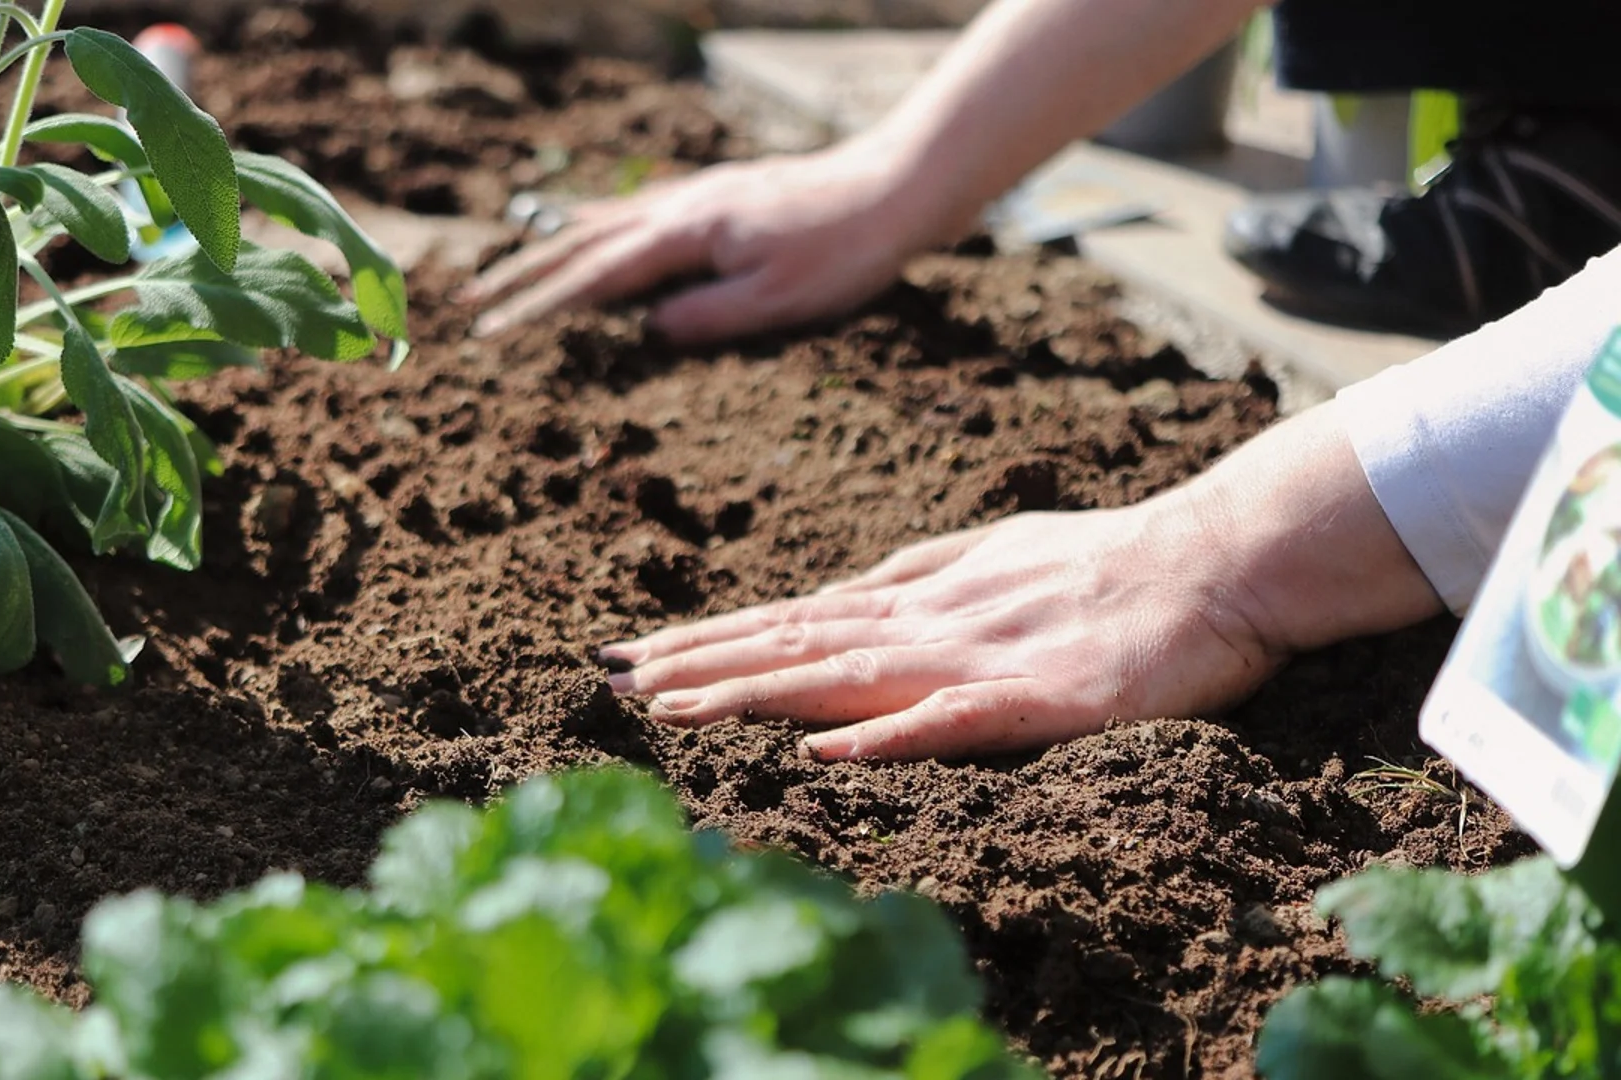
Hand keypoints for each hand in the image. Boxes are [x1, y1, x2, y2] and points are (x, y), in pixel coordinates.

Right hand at [462, 142, 939, 343]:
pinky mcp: (718, 196)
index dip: (538, 307)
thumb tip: (646, 332)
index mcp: (687, 236)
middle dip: (523, 274)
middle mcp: (681, 208)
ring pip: (606, 221)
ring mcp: (698, 197)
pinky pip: (638, 210)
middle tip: (471, 301)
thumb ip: (706, 317)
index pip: (594, 278)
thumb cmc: (844, 251)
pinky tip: (593, 229)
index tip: (491, 331)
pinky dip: (599, 223)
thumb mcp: (777, 301)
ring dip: (552, 247)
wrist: (895, 187)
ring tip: (511, 267)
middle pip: (582, 243)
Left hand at [599, 497, 1287, 761]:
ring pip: (847, 675)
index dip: (709, 638)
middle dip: (699, 663)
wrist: (1219, 559)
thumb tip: (839, 594)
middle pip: (796, 643)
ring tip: (672, 707)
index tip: (631, 654)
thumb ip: (916, 575)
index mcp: (920, 596)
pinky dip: (886, 735)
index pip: (792, 620)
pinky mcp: (1042, 698)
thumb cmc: (1108, 560)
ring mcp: (982, 656)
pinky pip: (954, 719)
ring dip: (755, 691)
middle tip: (610, 679)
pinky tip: (825, 750)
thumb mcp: (992, 554)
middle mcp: (931, 621)